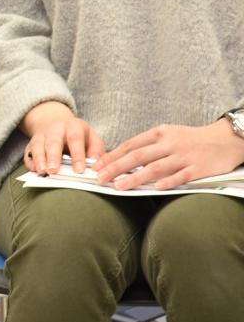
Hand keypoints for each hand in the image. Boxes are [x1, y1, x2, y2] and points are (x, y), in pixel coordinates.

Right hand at [20, 100, 102, 174]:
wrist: (56, 122)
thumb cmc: (79, 135)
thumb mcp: (92, 138)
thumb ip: (96, 151)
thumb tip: (96, 165)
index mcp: (73, 126)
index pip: (75, 139)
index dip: (77, 155)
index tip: (80, 170)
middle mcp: (55, 129)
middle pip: (53, 142)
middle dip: (53, 156)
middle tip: (54, 170)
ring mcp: (41, 135)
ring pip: (37, 145)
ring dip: (39, 159)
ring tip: (42, 171)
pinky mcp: (31, 143)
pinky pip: (28, 152)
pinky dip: (30, 161)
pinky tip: (34, 170)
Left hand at [95, 120, 243, 189]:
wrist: (224, 139)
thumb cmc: (191, 139)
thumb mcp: (168, 135)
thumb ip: (148, 146)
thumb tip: (122, 159)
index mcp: (159, 133)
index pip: (130, 145)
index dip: (112, 156)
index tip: (97, 166)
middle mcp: (169, 143)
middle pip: (137, 156)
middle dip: (115, 167)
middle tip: (99, 178)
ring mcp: (183, 156)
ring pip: (155, 168)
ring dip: (135, 177)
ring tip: (119, 186)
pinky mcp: (198, 168)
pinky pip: (180, 176)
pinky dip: (167, 182)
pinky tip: (154, 189)